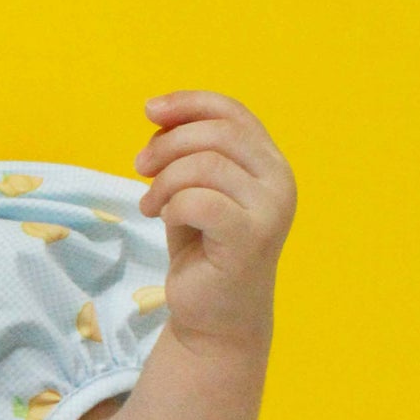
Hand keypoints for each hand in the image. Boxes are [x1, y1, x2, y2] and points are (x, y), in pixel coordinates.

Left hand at [133, 89, 296, 355]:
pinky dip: (171, 205)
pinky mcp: (250, 238)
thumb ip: (187, 152)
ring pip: (204, 165)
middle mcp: (279, 181)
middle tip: (139, 167)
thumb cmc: (203, 250)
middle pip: (216, 133)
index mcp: (269, 163)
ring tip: (150, 203)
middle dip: (167, 144)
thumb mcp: (193, 189)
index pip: (233, 112)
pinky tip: (162, 219)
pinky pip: (198, 201)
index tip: (150, 110)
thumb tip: (158, 113)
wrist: (214, 316)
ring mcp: (270, 210)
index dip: (189, 103)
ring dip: (164, 180)